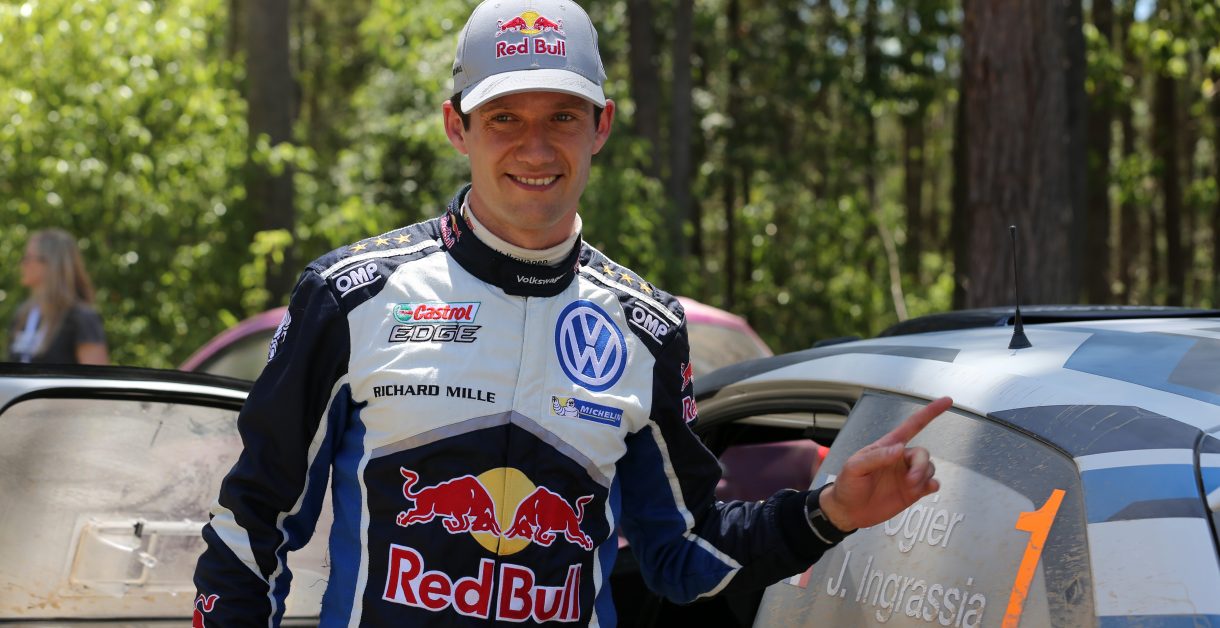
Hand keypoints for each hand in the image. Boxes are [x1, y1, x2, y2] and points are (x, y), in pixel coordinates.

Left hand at [818, 397, 951, 530]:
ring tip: (910, 487)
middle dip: (920, 465)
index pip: (912, 425)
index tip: (947, 401)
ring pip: (929, 468)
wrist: (848, 511)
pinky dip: (933, 485)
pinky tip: (928, 488)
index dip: (929, 413)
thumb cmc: (848, 484)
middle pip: (922, 453)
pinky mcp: (912, 492)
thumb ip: (876, 457)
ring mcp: (907, 475)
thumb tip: (899, 449)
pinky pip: (930, 484)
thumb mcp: (855, 467)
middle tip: (910, 480)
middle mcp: (900, 459)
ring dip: (924, 476)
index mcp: (887, 447)